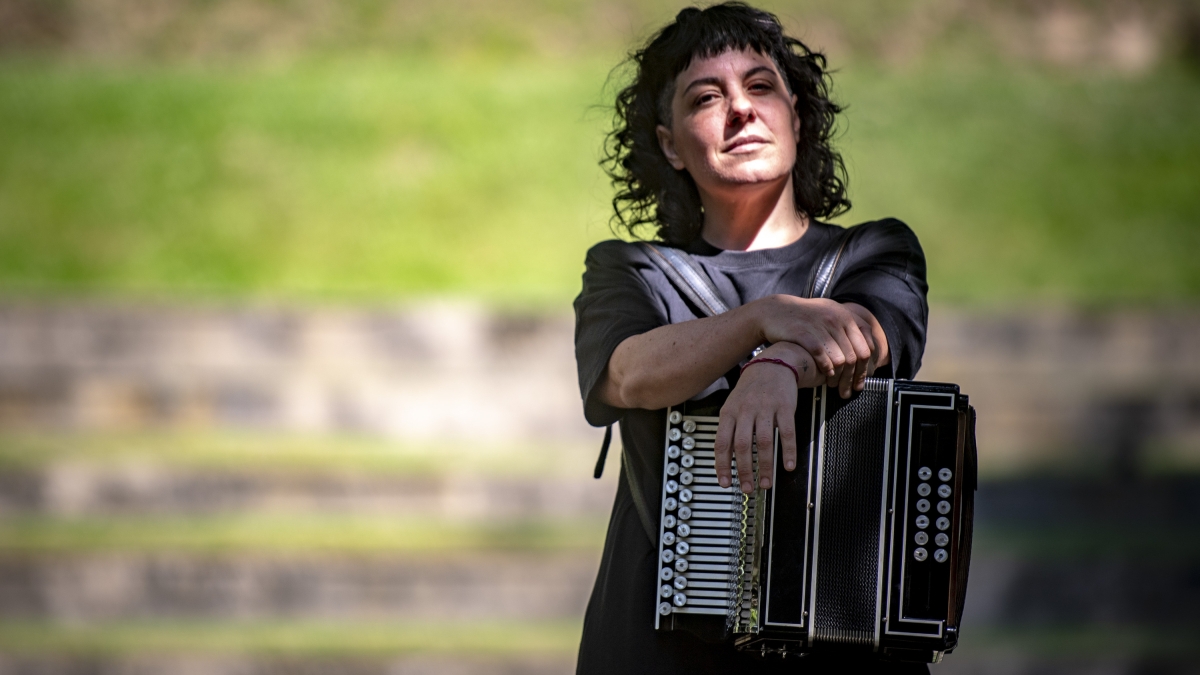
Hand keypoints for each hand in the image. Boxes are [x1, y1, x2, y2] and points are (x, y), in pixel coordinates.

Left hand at [712, 344, 810, 493]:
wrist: (772, 365)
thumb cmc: (750, 390)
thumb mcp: (732, 406)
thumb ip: (729, 430)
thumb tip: (725, 459)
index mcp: (729, 413)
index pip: (721, 443)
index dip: (722, 465)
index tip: (725, 483)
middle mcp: (745, 411)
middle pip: (741, 445)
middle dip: (744, 470)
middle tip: (748, 488)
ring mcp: (765, 408)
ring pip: (763, 442)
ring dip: (764, 466)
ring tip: (766, 482)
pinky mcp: (784, 407)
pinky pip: (786, 432)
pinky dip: (788, 451)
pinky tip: (789, 465)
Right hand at [753, 296, 879, 398]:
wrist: (775, 311)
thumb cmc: (804, 318)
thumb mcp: (829, 314)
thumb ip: (847, 329)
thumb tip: (867, 351)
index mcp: (845, 316)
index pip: (865, 347)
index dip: (865, 368)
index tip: (859, 383)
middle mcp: (835, 319)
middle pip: (854, 356)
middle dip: (852, 378)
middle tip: (847, 391)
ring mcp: (820, 325)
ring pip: (840, 359)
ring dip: (839, 377)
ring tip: (835, 386)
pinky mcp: (803, 332)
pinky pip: (821, 356)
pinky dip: (826, 368)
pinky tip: (825, 375)